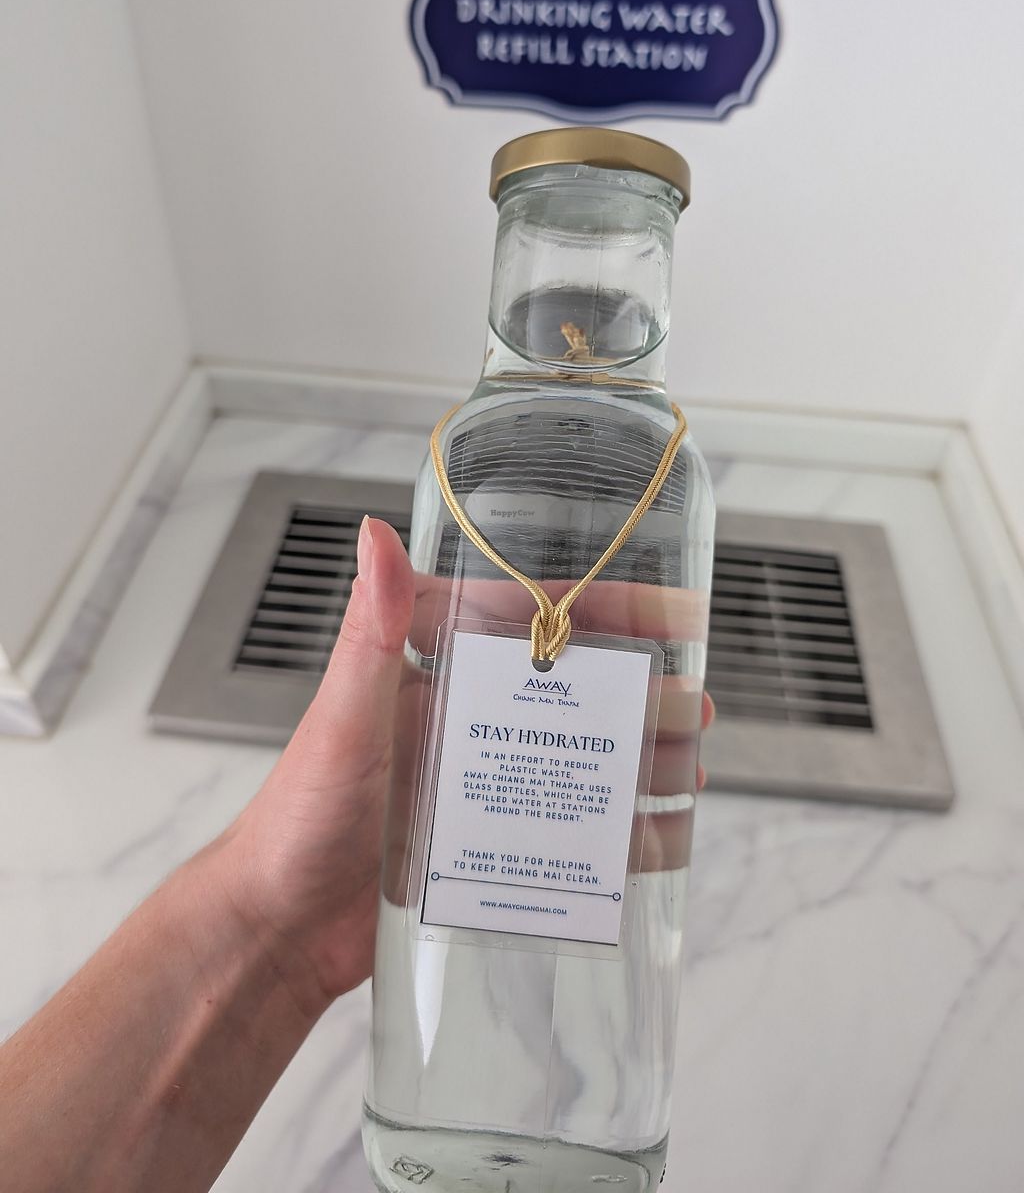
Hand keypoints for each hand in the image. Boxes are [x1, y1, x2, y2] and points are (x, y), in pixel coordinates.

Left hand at [210, 518, 711, 1010]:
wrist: (278, 929)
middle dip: (640, 693)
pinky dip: (619, 828)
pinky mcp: (491, 842)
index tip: (675, 616)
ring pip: (580, 756)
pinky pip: (569, 827)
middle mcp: (466, 718)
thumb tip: (373, 534)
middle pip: (572, 692)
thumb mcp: (342, 719)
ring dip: (640, 756)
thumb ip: (368, 633)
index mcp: (435, 672)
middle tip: (697, 704)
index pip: (535, 623)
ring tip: (694, 767)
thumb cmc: (297, 816)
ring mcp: (483, 782)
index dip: (609, 613)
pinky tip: (663, 833)